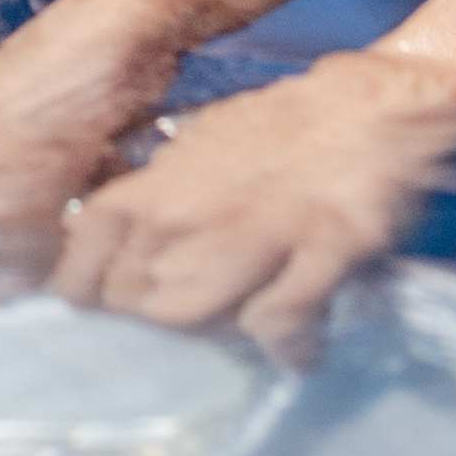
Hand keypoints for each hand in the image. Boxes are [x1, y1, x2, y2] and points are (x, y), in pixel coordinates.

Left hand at [49, 43, 455, 362]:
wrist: (372, 108)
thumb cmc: (280, 129)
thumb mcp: (199, 150)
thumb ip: (159, 198)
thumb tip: (128, 247)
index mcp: (157, 185)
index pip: (83, 256)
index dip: (88, 289)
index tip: (108, 304)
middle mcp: (189, 212)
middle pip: (132, 300)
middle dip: (153, 318)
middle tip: (191, 314)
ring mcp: (252, 234)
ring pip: (186, 316)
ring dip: (211, 331)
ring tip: (239, 325)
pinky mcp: (315, 253)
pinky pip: (275, 323)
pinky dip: (284, 346)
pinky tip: (298, 347)